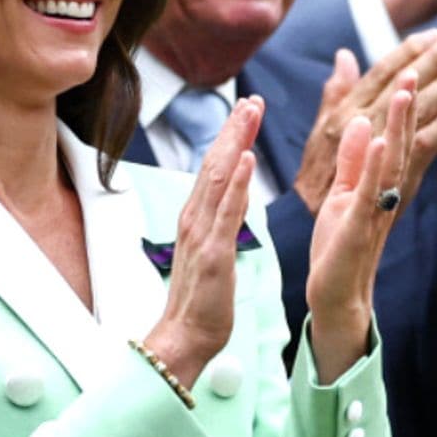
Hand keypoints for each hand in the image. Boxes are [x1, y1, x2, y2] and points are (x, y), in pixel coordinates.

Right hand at [145, 98, 262, 382]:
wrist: (183, 338)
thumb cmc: (201, 300)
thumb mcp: (213, 251)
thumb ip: (220, 221)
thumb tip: (233, 196)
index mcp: (198, 218)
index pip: (216, 168)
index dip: (231, 136)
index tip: (247, 110)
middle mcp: (195, 218)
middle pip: (216, 163)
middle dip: (234, 128)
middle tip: (253, 98)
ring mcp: (202, 234)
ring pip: (220, 177)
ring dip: (236, 141)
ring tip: (251, 112)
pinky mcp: (213, 253)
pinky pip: (226, 211)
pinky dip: (237, 182)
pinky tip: (248, 157)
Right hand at [291, 28, 436, 212]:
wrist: (314, 221)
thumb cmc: (318, 176)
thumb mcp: (321, 128)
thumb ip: (337, 91)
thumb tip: (345, 56)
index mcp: (347, 110)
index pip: (382, 72)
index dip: (408, 51)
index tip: (434, 34)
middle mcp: (361, 123)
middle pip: (403, 85)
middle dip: (435, 59)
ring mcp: (378, 148)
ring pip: (418, 110)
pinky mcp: (394, 173)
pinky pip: (423, 145)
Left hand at [306, 83, 415, 380]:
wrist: (335, 295)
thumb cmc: (338, 247)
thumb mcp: (343, 193)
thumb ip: (353, 158)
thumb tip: (364, 122)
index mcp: (380, 183)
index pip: (397, 135)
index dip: (405, 102)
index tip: (415, 64)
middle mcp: (386, 192)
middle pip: (403, 140)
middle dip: (412, 102)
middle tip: (424, 64)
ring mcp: (374, 208)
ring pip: (392, 160)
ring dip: (399, 124)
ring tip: (407, 90)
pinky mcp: (357, 224)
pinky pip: (369, 189)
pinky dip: (373, 163)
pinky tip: (378, 137)